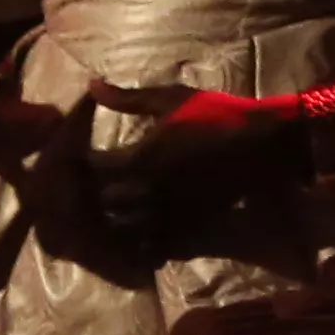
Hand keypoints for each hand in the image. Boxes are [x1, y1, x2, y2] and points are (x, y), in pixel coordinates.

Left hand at [0, 84, 295, 274]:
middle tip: (74, 195)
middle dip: (83, 200)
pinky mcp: (182, 230)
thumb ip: (128, 98)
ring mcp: (164, 215)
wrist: (261, 146)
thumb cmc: (216, 115)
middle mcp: (146, 192)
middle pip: (96, 206)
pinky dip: (134, 248)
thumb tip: (91, 85)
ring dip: (104, 226)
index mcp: (139, 159)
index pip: (88, 170)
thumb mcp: (173, 99)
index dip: (74, 168)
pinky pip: (147, 249)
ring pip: (117, 233)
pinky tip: (130, 238)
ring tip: (96, 220)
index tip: (72, 162)